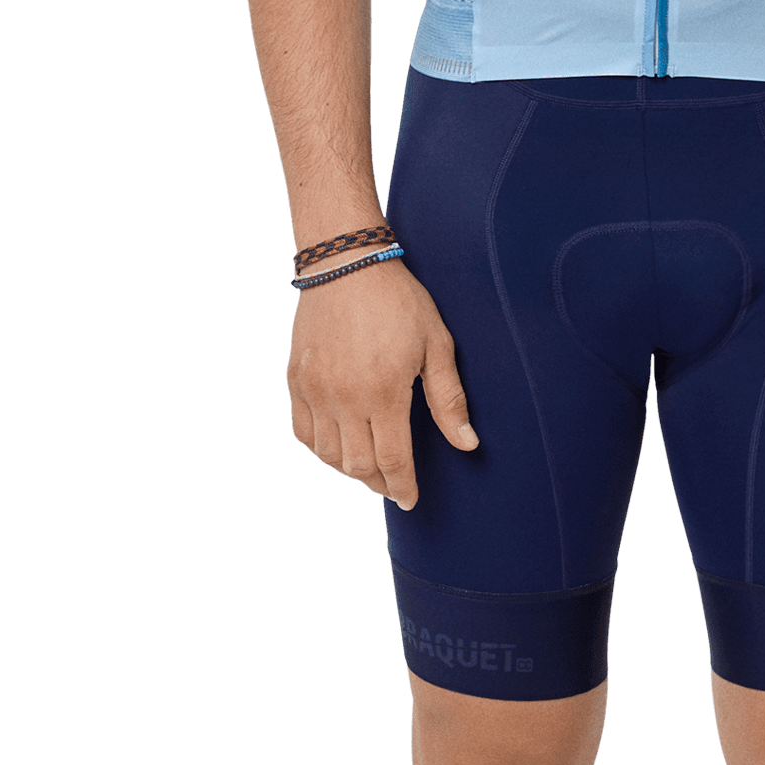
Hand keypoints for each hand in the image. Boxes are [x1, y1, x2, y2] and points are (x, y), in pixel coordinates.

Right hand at [287, 260, 477, 507]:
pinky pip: (303, 433)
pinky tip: (337, 445)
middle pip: (358, 466)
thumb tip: (468, 444)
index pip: (393, 462)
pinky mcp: (296, 380)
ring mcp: (316, 391)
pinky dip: (320, 448)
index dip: (403, 488)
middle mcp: (345, 399)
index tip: (410, 500)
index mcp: (384, 392)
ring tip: (369, 466)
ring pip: (327, 455)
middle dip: (379, 483)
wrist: (346, 264)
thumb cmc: (398, 301)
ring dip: (349, 469)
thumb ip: (448, 398)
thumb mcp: (435, 343)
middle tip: (394, 485)